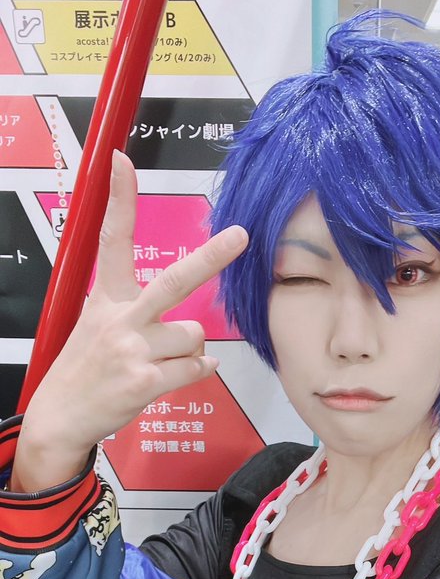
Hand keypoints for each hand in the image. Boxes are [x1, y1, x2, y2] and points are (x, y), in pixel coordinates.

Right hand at [13, 151, 247, 490]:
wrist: (60, 416)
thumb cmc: (86, 371)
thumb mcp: (96, 327)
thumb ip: (137, 316)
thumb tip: (198, 339)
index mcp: (106, 299)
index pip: (113, 241)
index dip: (119, 200)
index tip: (122, 162)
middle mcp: (121, 319)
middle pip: (175, 281)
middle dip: (212, 257)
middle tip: (241, 235)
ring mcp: (134, 349)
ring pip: (195, 337)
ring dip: (188, 352)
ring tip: (158, 363)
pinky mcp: (146, 380)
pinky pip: (196, 368)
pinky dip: (194, 373)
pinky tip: (171, 378)